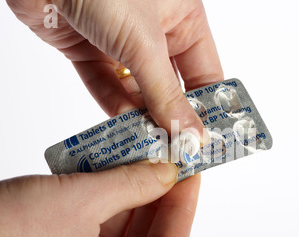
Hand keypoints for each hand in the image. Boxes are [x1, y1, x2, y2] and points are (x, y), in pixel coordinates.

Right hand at [0, 162, 199, 236]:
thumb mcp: (84, 200)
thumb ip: (133, 184)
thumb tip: (167, 172)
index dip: (184, 206)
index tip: (190, 174)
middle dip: (159, 196)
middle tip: (169, 162)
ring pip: (125, 230)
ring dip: (133, 193)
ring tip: (143, 159)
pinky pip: (101, 226)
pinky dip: (110, 199)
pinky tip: (114, 171)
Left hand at [6, 0, 223, 138]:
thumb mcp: (144, 43)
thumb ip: (166, 93)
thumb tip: (192, 134)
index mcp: (184, 21)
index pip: (205, 75)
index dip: (208, 109)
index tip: (205, 142)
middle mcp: (156, 34)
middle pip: (170, 88)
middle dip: (171, 119)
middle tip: (175, 153)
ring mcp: (122, 44)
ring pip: (137, 92)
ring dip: (140, 119)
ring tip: (147, 148)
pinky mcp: (90, 51)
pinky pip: (105, 86)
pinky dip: (112, 107)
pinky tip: (121, 130)